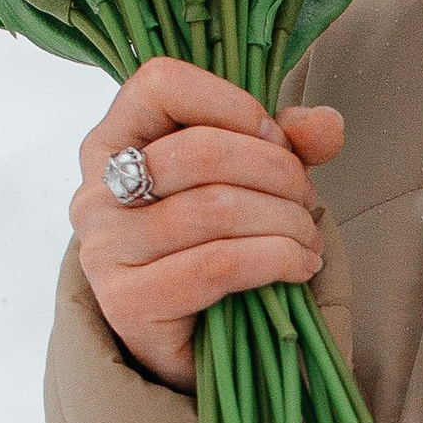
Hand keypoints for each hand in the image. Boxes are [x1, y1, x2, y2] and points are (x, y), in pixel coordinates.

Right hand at [72, 59, 346, 393]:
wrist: (190, 339)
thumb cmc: (213, 244)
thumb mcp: (249, 179)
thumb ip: (285, 142)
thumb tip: (326, 124)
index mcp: (112, 141)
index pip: (160, 84)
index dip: (232, 103)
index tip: (274, 138)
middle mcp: (96, 191)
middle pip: (199, 150)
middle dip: (277, 171)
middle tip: (307, 199)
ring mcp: (104, 249)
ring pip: (215, 209)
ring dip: (285, 221)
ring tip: (309, 238)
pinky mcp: (127, 302)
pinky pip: (218, 264)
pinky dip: (277, 260)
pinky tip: (301, 266)